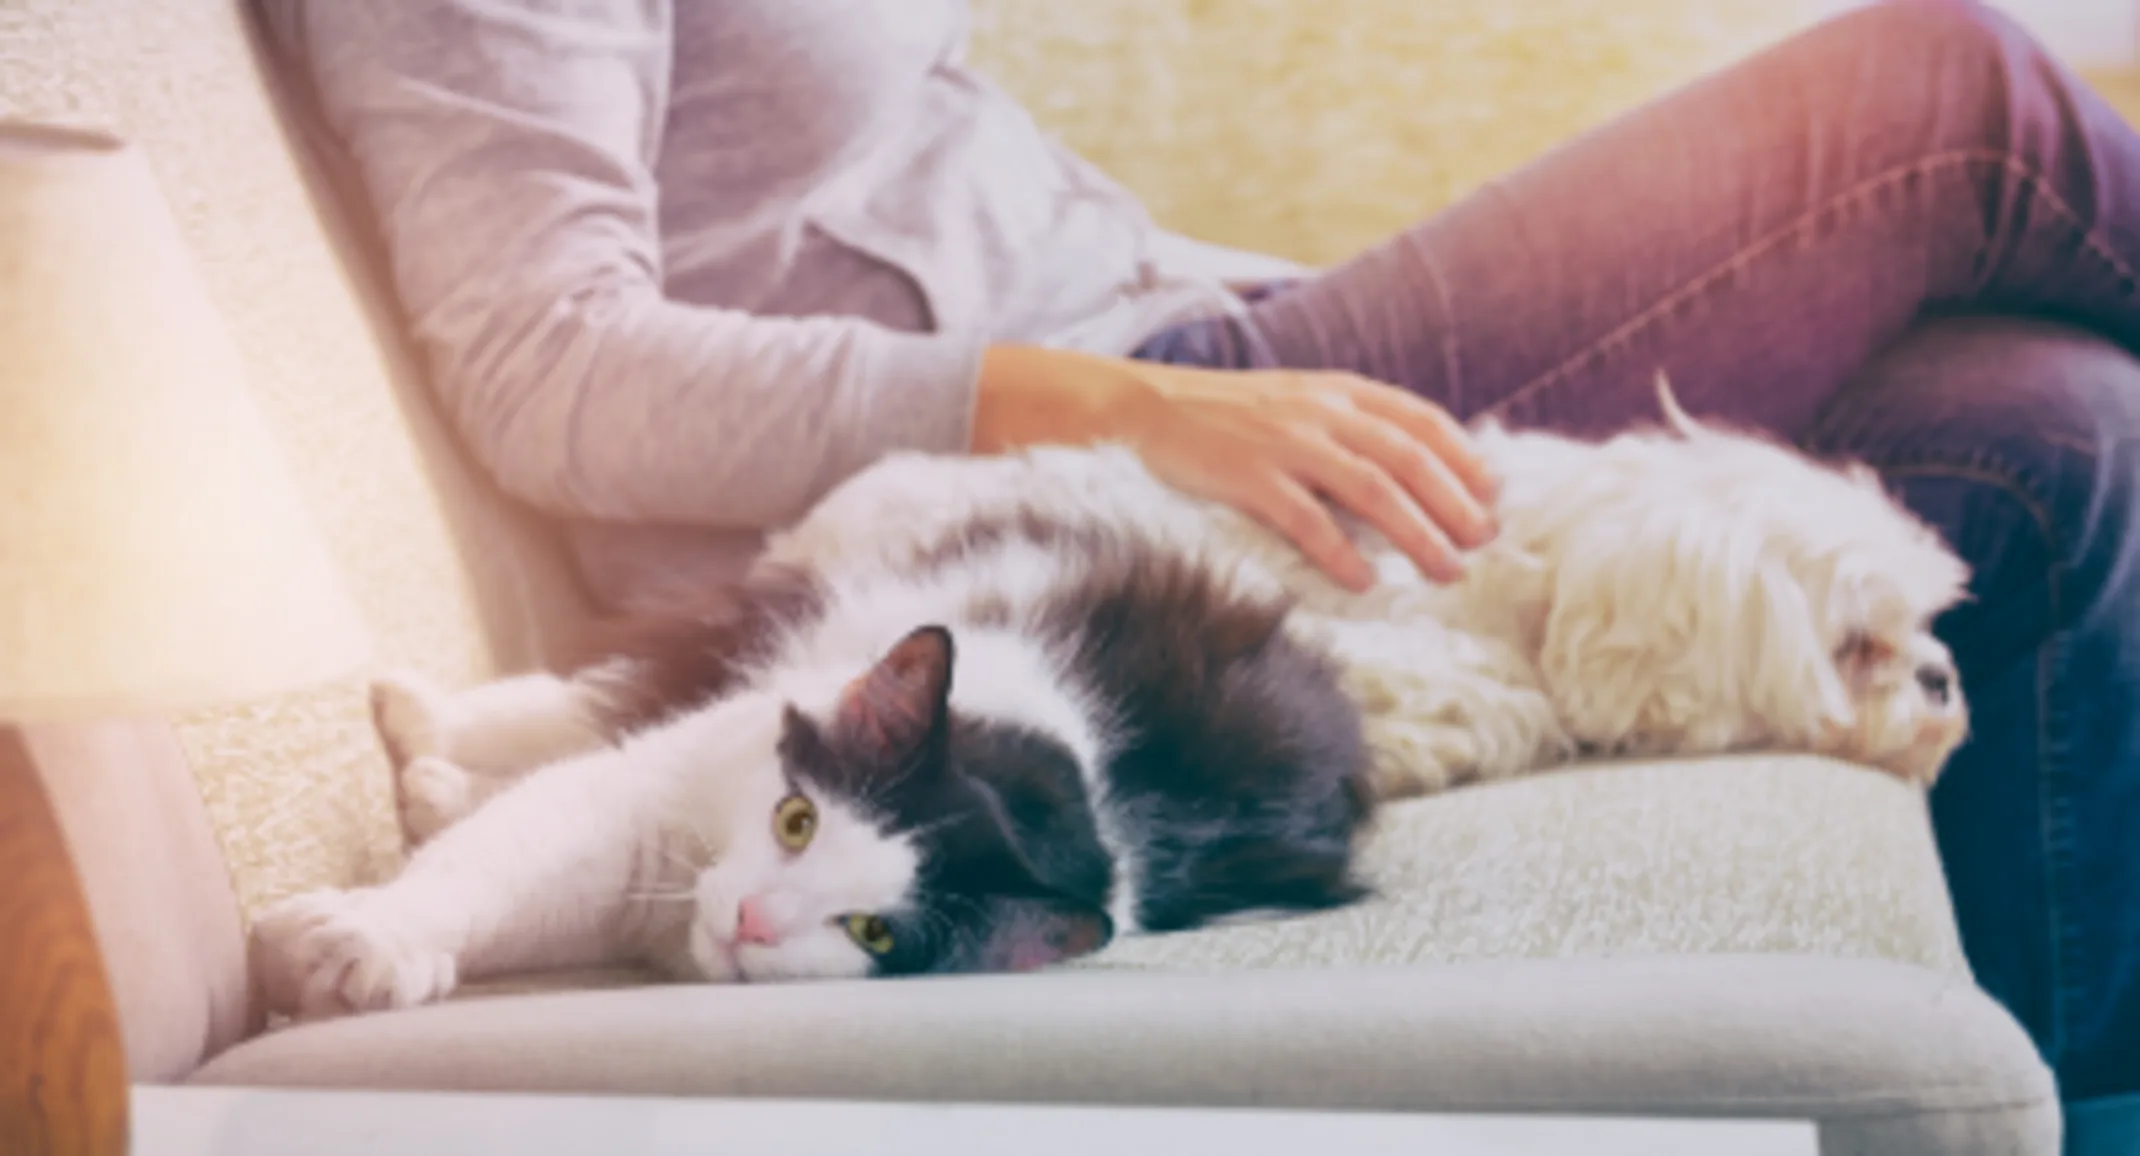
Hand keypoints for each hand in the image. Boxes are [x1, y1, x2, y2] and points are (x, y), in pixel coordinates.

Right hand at [971, 345, 1497, 590]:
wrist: (1138, 407)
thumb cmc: (1220, 416)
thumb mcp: (1292, 403)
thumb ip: (1346, 427)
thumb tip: (1406, 474)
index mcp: (1335, 391)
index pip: (1418, 419)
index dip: (1462, 456)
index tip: (1492, 494)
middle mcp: (1318, 411)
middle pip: (1406, 459)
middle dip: (1452, 503)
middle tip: (1482, 544)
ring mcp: (1283, 442)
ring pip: (1371, 489)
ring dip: (1415, 533)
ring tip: (1445, 570)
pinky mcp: (1247, 476)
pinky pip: (1306, 518)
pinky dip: (1340, 551)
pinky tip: (1365, 582)